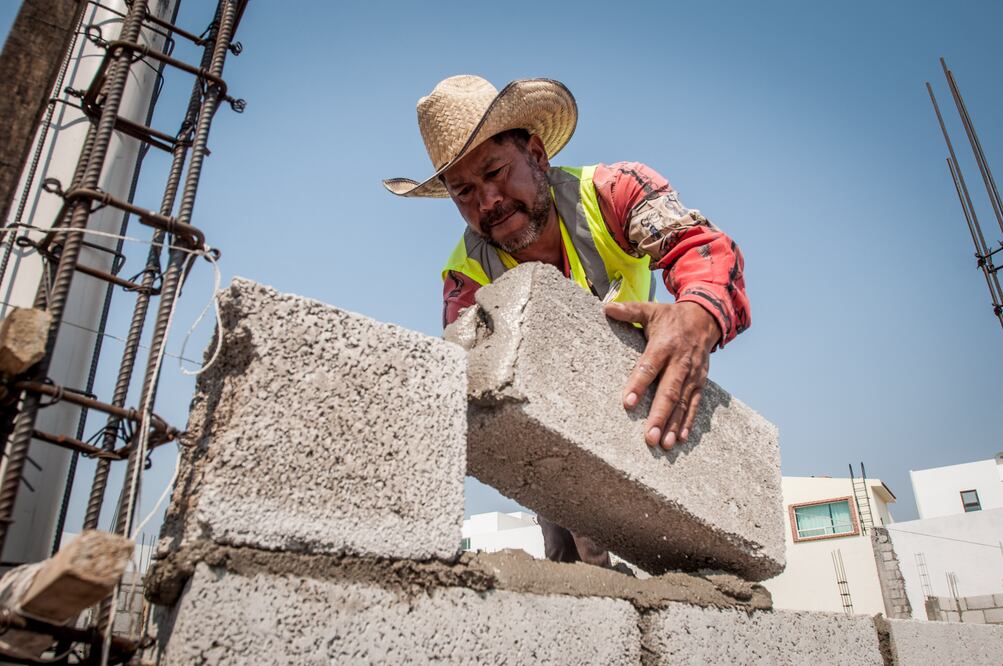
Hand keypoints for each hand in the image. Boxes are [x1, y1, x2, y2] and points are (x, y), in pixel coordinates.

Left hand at [603, 301, 720, 448]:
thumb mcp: (651, 310)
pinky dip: (689, 422)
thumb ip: (630, 311)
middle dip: (660, 416)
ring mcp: (693, 374)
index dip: (639, 384)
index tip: (628, 403)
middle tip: (649, 437)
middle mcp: (680, 362)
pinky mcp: (701, 382)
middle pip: (669, 391)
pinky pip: (695, 404)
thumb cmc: (671, 317)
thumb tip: (606, 307)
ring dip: (674, 424)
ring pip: (683, 403)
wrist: (706, 317)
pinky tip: (681, 438)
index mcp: (665, 345)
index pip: (649, 366)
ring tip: (664, 444)